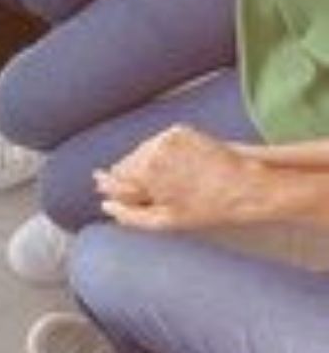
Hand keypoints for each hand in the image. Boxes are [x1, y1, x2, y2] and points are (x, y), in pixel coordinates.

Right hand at [96, 125, 268, 230]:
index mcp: (145, 171)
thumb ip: (129, 214)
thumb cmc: (208, 208)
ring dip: (146, 165)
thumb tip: (106, 206)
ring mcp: (167, 138)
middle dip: (131, 177)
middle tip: (148, 191)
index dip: (110, 186)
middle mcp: (153, 149)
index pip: (113, 178)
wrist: (247, 186)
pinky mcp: (180, 131)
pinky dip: (162, 155)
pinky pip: (158, 144)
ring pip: (141, 152)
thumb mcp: (165, 221)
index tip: (104, 186)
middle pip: (126, 164)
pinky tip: (177, 168)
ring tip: (167, 181)